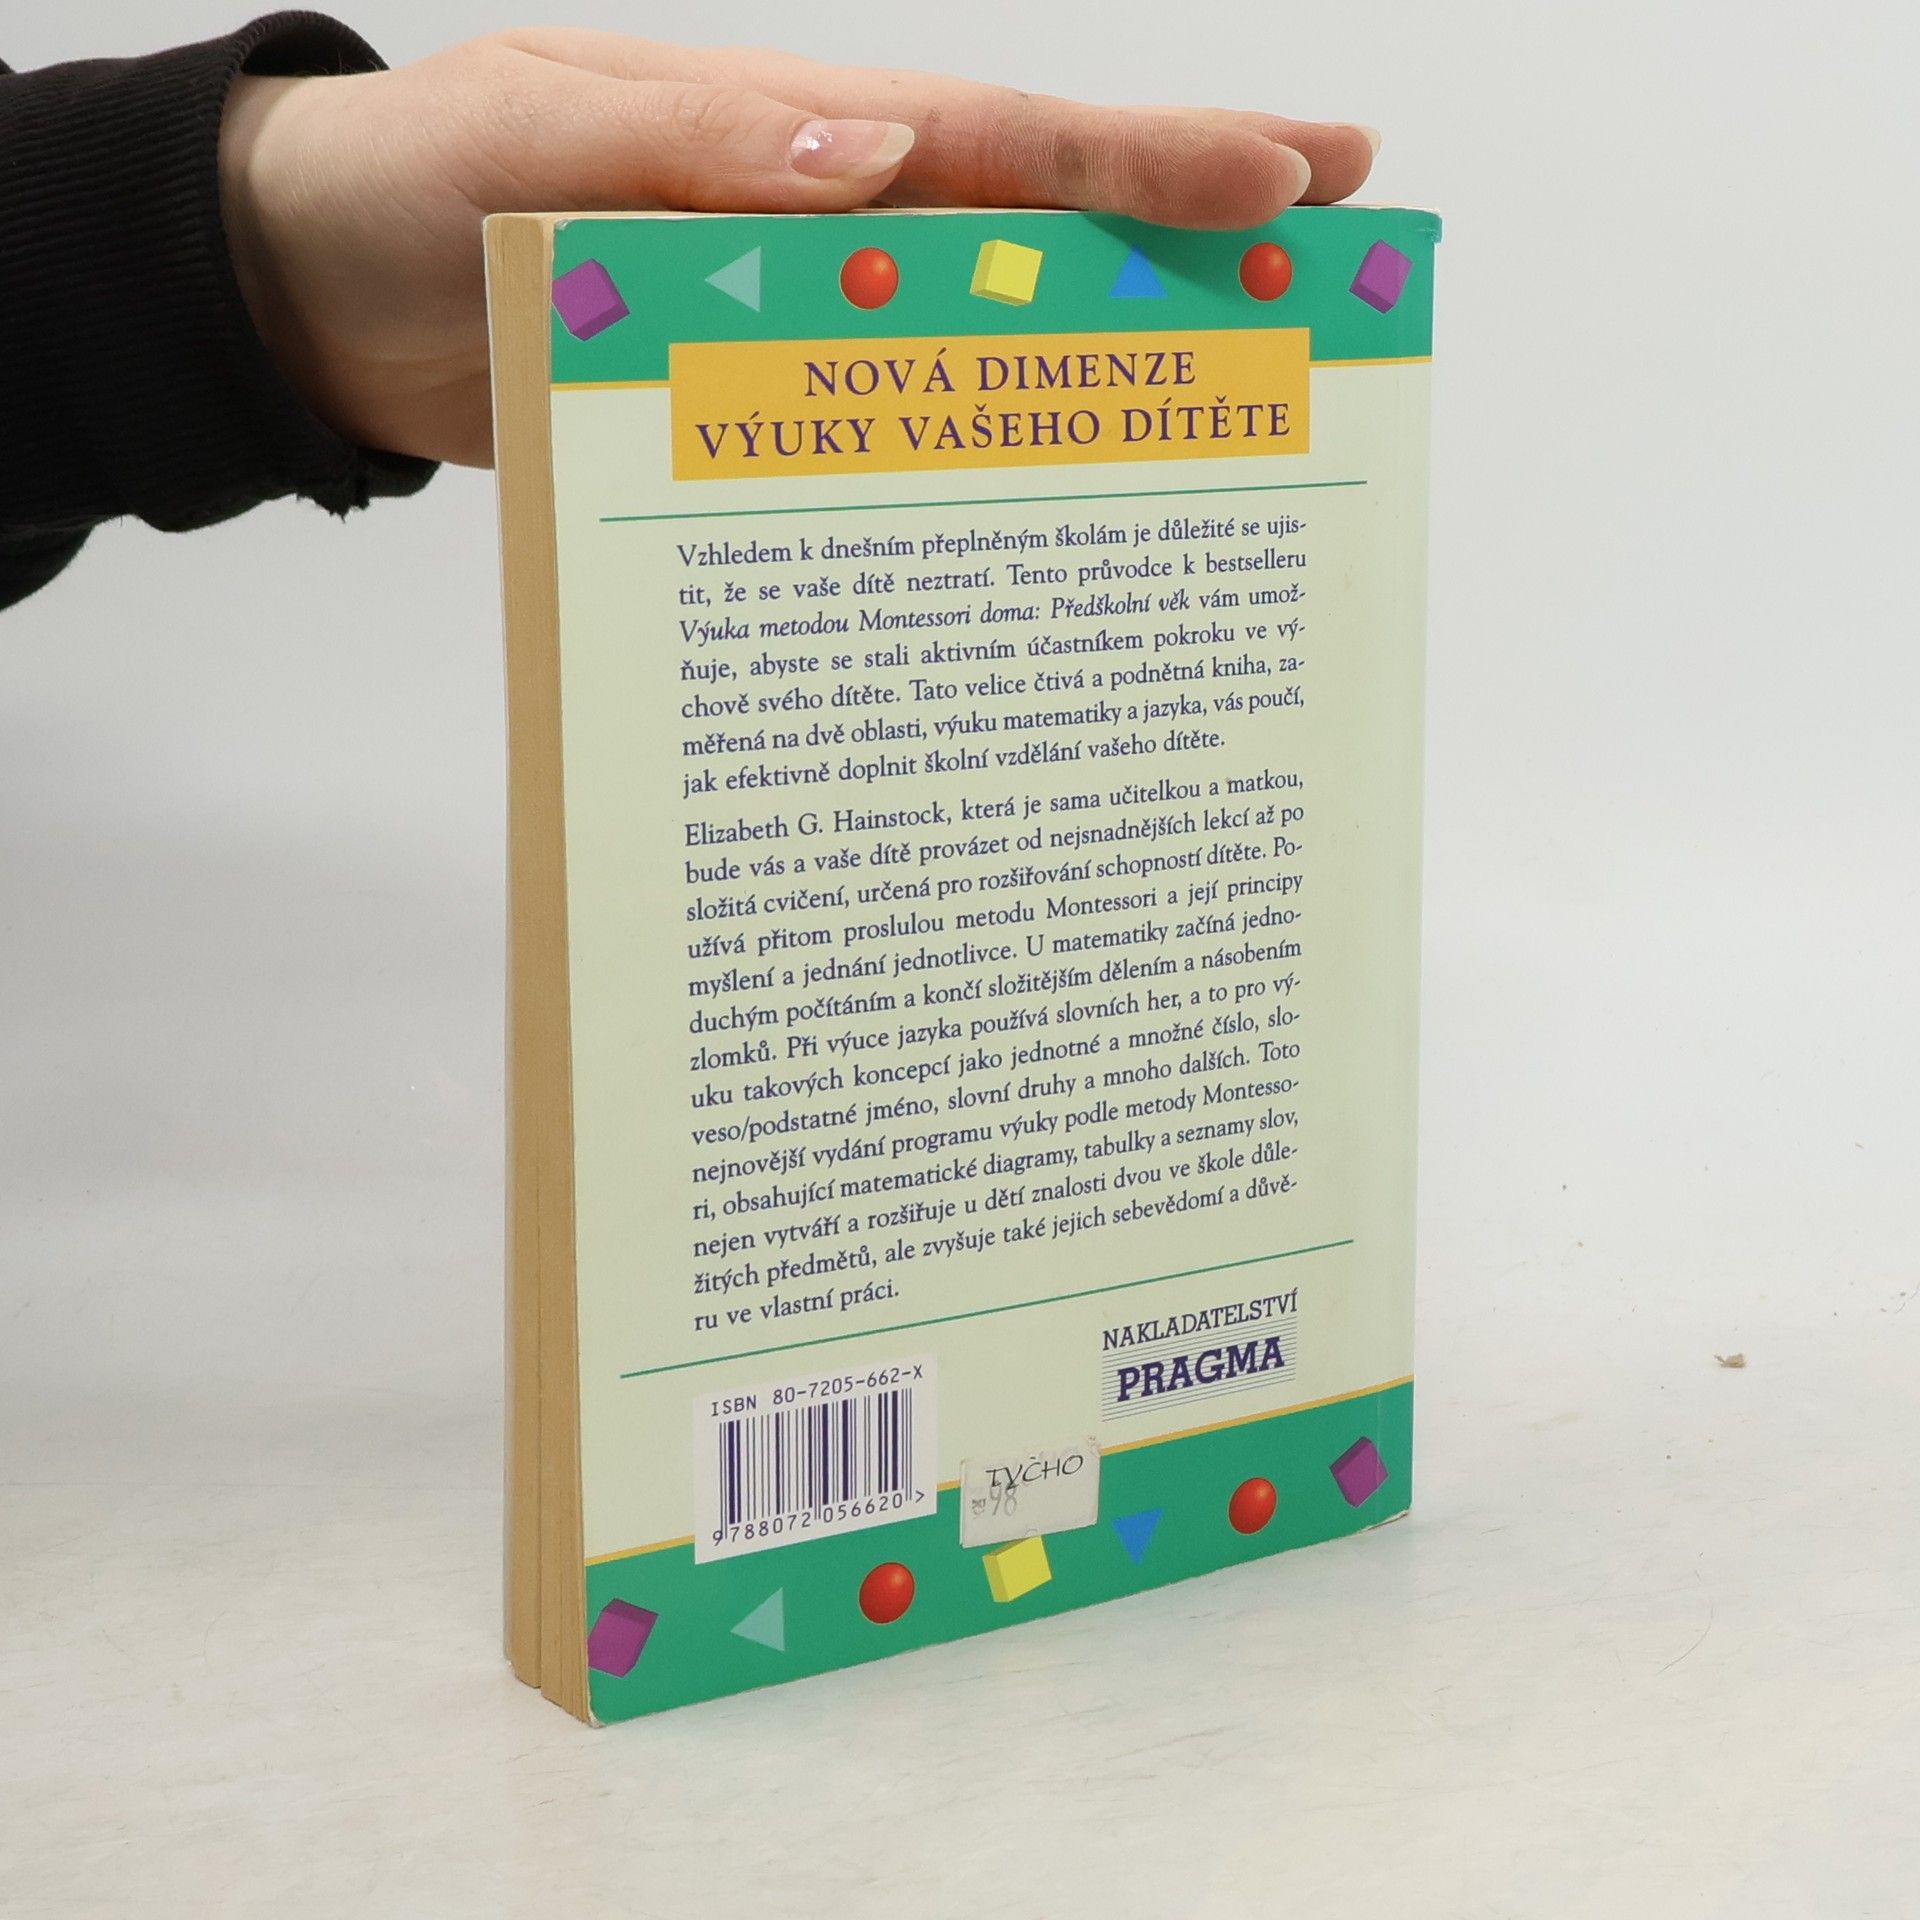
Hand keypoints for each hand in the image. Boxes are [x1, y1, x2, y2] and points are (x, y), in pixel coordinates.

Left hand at [219, 32, 1379, 467]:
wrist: (323, 303)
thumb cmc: (417, 188)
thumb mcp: (533, 140)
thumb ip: (692, 150)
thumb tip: (879, 155)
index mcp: (800, 135)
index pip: (1002, 140)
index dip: (1146, 162)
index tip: (1289, 174)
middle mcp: (831, 231)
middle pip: (1036, 236)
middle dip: (1187, 242)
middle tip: (1336, 259)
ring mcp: (807, 332)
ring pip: (980, 348)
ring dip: (1101, 371)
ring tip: (1231, 404)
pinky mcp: (762, 422)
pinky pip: (884, 443)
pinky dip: (962, 474)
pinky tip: (1033, 523)